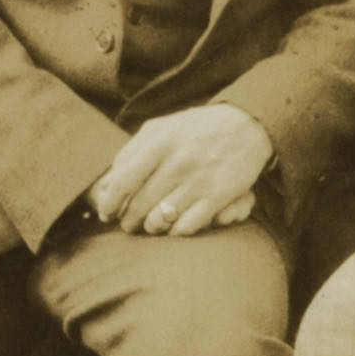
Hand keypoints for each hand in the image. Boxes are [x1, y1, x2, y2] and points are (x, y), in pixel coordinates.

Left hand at [85, 104, 271, 236]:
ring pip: (161, 219)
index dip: (110, 202)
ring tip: (150, 225)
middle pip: (140, 204)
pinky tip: (174, 227)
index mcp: (161, 142)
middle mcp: (178, 161)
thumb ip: (131, 151)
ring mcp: (199, 179)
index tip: (106, 212)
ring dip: (151, 227)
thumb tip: (106, 184)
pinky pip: (187, 226)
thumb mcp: (161, 127)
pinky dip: (175, 232)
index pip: (123, 181)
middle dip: (129, 220)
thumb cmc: (196, 128)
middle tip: (128, 224)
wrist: (247, 123)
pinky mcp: (219, 195)